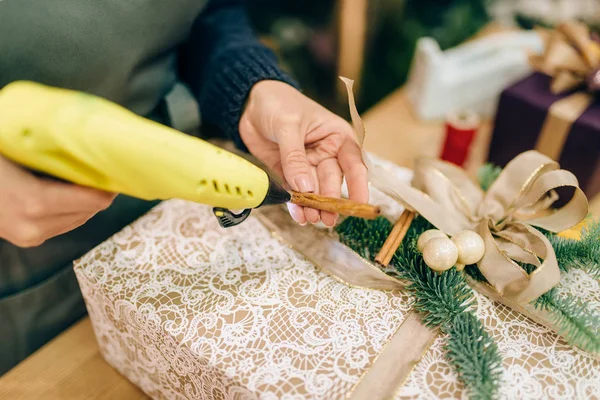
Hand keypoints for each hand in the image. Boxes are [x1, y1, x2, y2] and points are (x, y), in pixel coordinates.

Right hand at [0, 156, 115, 246]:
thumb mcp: (18, 154)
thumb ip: (51, 155)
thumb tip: (85, 144)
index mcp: (35, 202)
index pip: (95, 200)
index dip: (110, 184)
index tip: (119, 167)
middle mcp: (35, 226)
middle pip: (91, 210)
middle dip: (101, 191)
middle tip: (108, 167)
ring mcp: (31, 237)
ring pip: (80, 219)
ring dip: (88, 201)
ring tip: (91, 178)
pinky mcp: (28, 240)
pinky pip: (64, 224)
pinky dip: (73, 209)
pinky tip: (70, 191)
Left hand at [239, 80, 368, 226]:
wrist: (249, 103)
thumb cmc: (278, 102)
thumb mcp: (288, 125)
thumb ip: (295, 157)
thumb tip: (306, 187)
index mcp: (337, 136)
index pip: (354, 163)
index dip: (359, 185)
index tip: (359, 205)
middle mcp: (326, 153)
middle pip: (332, 181)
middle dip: (330, 200)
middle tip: (326, 218)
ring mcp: (307, 165)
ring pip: (315, 190)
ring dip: (314, 206)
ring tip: (312, 219)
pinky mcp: (288, 173)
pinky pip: (295, 191)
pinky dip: (296, 204)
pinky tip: (299, 215)